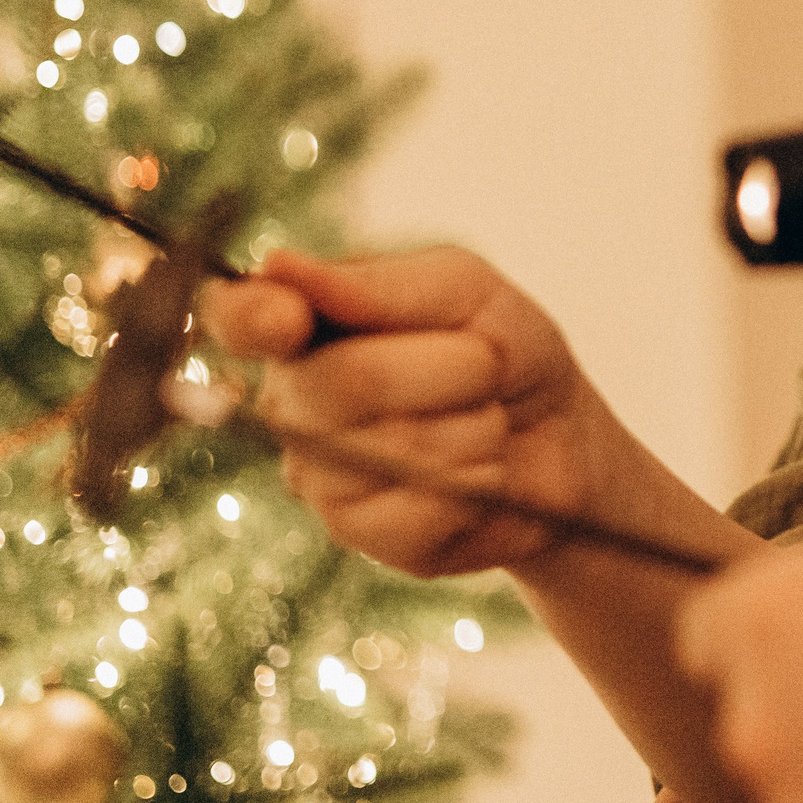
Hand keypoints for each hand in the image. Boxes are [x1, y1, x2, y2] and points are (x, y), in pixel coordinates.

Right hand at [203, 247, 637, 575]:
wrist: (567, 439)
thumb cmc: (506, 352)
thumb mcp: (465, 291)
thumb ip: (377, 284)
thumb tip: (277, 266)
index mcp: (306, 326)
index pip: (236, 319)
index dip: (250, 319)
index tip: (286, 319)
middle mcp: (293, 402)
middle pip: (343, 382)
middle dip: (452, 366)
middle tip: (486, 365)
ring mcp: (320, 475)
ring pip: (391, 448)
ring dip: (475, 423)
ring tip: (484, 418)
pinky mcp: (363, 535)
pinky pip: (418, 508)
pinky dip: (478, 480)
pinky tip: (483, 472)